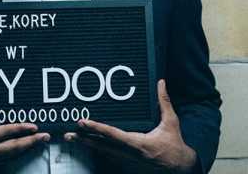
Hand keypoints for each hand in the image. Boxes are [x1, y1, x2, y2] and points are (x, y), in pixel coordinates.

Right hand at [0, 80, 49, 173]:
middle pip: (13, 148)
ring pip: (11, 156)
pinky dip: (16, 155)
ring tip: (40, 143)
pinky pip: (4, 161)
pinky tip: (24, 150)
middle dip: (31, 142)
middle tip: (46, 136)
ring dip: (27, 148)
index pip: (3, 133)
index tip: (33, 126)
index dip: (19, 129)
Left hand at [64, 79, 196, 172]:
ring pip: (102, 150)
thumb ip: (164, 101)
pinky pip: (107, 152)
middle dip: (84, 139)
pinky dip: (95, 147)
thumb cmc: (174, 144)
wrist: (178, 166)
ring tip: (71, 137)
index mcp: (138, 143)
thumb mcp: (171, 121)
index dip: (97, 128)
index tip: (84, 122)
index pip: (113, 134)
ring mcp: (126, 157)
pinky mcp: (126, 159)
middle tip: (68, 133)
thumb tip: (161, 83)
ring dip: (86, 143)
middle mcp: (129, 152)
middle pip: (101, 145)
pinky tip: (86, 143)